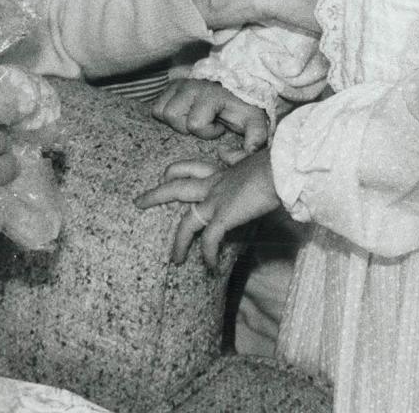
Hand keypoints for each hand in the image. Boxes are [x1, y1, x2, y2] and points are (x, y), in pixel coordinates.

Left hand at [133, 149, 281, 270]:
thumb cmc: (273, 163)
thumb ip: (236, 157)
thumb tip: (226, 152)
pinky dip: (207, 255)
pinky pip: (209, 240)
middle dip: (155, 195)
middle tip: (138, 202)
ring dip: (179, 242)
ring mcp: (216, 201)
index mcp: (220, 171)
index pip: (191, 167)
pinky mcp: (223, 216)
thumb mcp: (250, 157)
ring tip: (174, 259)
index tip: (166, 174)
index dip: (176, 171)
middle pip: (176, 187)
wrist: (280, 170)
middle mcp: (213, 185)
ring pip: (186, 223)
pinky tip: (209, 267)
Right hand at [152, 79, 267, 153]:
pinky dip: (166, 113)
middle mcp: (192, 86)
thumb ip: (256, 136)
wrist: (237, 83)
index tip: (220, 127)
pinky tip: (185, 115)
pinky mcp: (172, 85)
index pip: (195, 123)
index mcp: (211, 95)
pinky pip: (156, 105)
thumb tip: (250, 152)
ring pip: (161, 110)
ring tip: (193, 119)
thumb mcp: (254, 120)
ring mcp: (179, 84)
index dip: (208, 132)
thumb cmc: (242, 105)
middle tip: (204, 123)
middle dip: (187, 126)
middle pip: (173, 115)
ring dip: (176, 121)